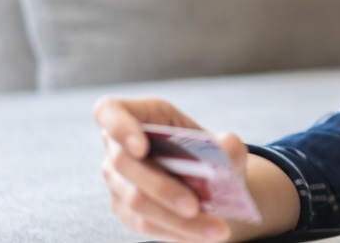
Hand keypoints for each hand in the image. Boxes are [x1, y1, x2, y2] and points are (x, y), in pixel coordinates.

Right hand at [93, 96, 246, 241]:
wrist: (215, 187)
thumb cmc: (215, 157)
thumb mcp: (227, 147)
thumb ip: (230, 145)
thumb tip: (227, 145)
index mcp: (145, 116)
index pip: (109, 111)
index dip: (119, 126)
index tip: (140, 147)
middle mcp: (120, 146)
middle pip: (126, 165)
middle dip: (162, 188)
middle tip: (195, 207)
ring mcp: (117, 180)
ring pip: (136, 201)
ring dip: (176, 219)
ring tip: (216, 230)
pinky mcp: (124, 209)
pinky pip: (144, 223)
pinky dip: (175, 231)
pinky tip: (202, 237)